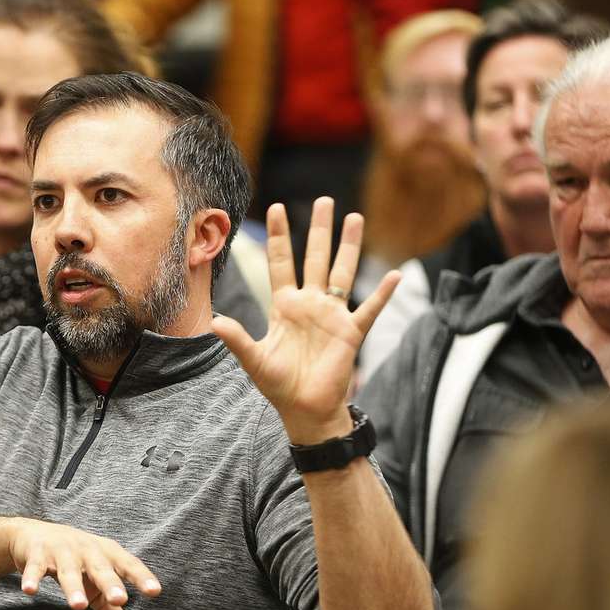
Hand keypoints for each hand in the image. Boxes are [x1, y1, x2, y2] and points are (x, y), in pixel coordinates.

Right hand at [8, 519, 161, 609]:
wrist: (36, 534)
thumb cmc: (78, 564)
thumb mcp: (99, 589)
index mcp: (108, 555)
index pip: (128, 565)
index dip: (141, 577)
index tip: (155, 591)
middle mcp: (88, 550)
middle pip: (100, 568)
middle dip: (109, 583)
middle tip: (119, 600)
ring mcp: (62, 551)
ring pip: (68, 571)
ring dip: (73, 587)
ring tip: (78, 606)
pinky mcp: (37, 554)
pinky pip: (36, 567)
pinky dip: (33, 578)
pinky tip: (30, 590)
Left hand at [212, 197, 399, 444]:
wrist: (305, 410)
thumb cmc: (279, 385)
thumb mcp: (254, 360)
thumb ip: (238, 339)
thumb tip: (215, 321)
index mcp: (284, 306)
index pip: (281, 262)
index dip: (278, 236)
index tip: (277, 207)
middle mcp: (309, 304)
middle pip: (315, 258)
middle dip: (319, 229)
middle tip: (324, 200)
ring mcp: (332, 315)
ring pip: (342, 272)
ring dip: (349, 246)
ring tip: (355, 218)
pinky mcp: (350, 332)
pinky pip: (369, 309)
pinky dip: (382, 294)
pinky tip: (394, 275)